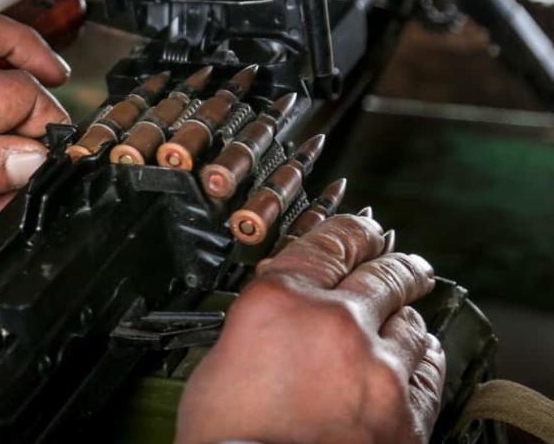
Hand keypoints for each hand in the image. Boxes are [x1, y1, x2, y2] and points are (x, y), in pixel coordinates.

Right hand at [176, 215, 444, 443]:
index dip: (353, 229)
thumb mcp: (222, 356)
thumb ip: (265, 322)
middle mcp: (335, 323)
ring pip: (410, 322)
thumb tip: (289, 315)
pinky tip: (420, 352)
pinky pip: (429, 370)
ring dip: (407, 315)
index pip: (330, 242)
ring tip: (408, 313)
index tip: (363, 228)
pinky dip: (424, 357)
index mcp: (281, 299)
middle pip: (381, 274)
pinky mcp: (405, 415)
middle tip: (402, 261)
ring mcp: (377, 369)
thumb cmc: (226, 437)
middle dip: (395, 264)